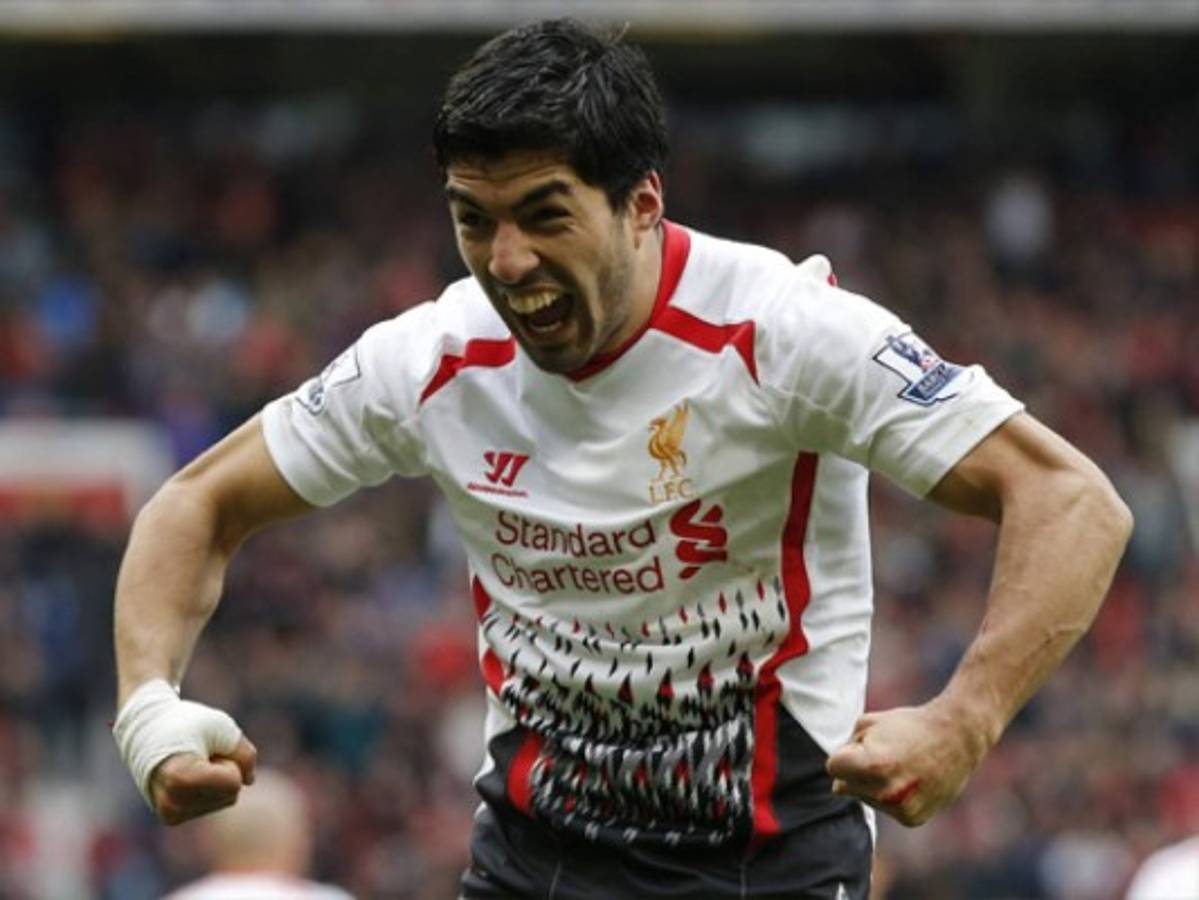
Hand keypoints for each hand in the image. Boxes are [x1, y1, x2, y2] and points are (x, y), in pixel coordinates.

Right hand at [149, 737, 257, 825]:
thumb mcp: (223, 728)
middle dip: (223, 770)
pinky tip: (186, 775)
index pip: (234, 784)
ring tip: (190, 762)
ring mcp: (170, 814)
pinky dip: (207, 788)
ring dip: (215, 779)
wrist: (146, 728)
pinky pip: (211, 805)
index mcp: (180, 780)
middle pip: (231, 794)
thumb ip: (244, 754)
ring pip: (223, 801)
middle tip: (197, 753)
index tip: (204, 748)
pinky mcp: (171, 817)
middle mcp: (172, 804)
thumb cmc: (186, 722)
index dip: (228, 760)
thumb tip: (249, 781)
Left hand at [826, 702, 989, 826]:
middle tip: (889, 754)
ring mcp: (900, 808)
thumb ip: (844, 752)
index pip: (833, 767)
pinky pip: (885, 809)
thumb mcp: (867, 725)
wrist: (957, 736)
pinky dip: (891, 796)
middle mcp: (886, 792)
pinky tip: (910, 781)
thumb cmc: (908, 725)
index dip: (847, 752)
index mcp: (872, 764)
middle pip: (845, 785)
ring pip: (864, 798)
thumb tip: (836, 787)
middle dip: (858, 770)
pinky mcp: (912, 819)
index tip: (867, 743)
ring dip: (873, 784)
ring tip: (902, 766)